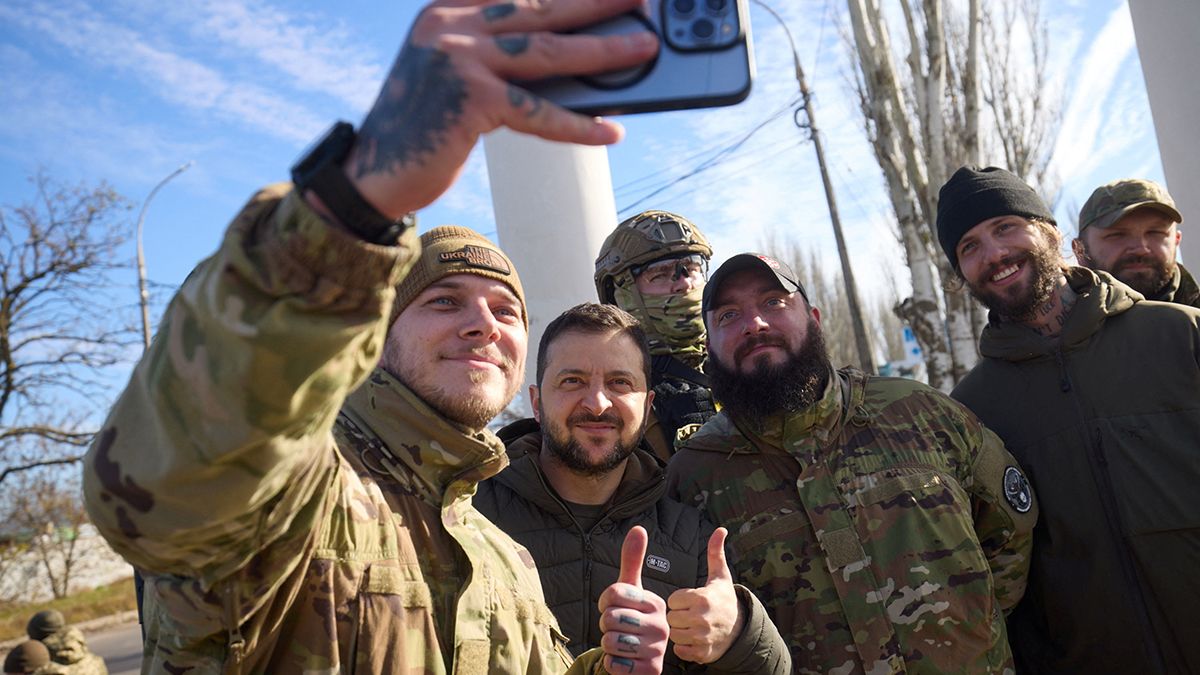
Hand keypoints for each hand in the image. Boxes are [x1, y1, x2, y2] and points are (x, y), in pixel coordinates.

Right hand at [346, 0, 658, 217]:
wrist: (373, 172)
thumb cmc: (424, 126)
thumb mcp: (453, 72)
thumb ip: (498, 53)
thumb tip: (574, 60)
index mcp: (448, 9)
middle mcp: (452, 24)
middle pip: (542, 7)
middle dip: (597, 1)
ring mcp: (459, 59)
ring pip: (547, 51)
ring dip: (603, 49)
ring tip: (644, 47)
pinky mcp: (471, 100)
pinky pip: (538, 111)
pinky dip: (578, 123)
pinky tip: (610, 129)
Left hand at [597, 525, 668, 674]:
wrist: (637, 659)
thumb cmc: (630, 619)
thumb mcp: (629, 590)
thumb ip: (632, 560)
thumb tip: (638, 527)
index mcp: (657, 602)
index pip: (613, 593)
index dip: (604, 602)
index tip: (613, 608)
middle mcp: (662, 625)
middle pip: (610, 618)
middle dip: (605, 625)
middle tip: (617, 628)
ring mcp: (658, 650)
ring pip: (610, 641)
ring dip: (607, 645)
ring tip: (620, 643)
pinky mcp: (651, 671)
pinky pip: (614, 663)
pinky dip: (612, 663)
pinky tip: (623, 661)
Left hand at [666, 527, 742, 663]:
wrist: (740, 629)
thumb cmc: (724, 599)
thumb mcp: (720, 576)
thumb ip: (715, 552)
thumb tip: (720, 528)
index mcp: (702, 599)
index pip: (673, 600)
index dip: (679, 600)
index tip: (688, 600)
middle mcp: (702, 619)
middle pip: (671, 618)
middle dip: (677, 616)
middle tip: (688, 614)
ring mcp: (703, 638)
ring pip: (674, 636)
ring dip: (679, 632)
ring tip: (690, 626)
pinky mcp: (702, 654)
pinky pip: (680, 651)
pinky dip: (684, 648)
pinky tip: (692, 639)